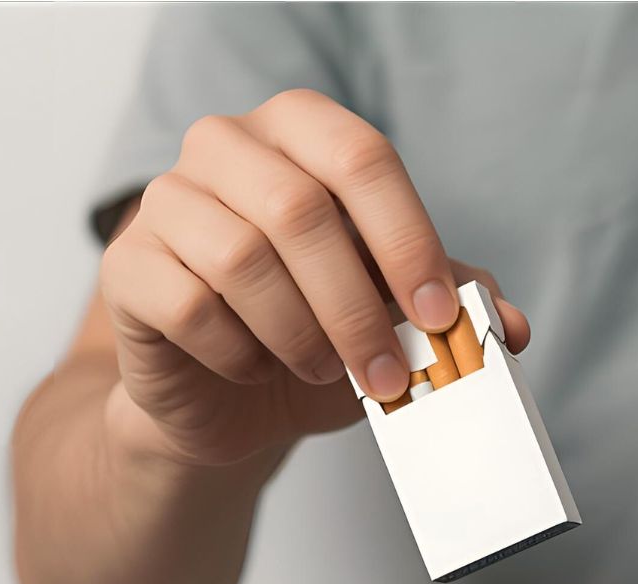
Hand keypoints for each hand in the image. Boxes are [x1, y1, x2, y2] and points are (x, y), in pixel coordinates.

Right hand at [97, 89, 530, 466]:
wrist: (224, 399)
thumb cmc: (314, 334)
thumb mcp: (394, 315)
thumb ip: (451, 303)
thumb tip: (510, 325)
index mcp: (299, 130)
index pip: (362, 157)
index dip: (407, 239)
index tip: (440, 316)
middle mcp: (224, 145)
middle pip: (298, 209)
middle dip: (356, 307)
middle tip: (387, 374)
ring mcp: (165, 200)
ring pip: (242, 258)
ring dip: (300, 333)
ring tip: (321, 370)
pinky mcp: (127, 266)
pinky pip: (190, 306)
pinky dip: (238, 352)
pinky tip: (255, 368)